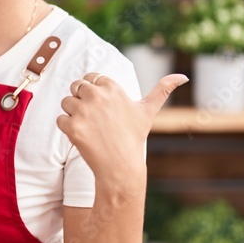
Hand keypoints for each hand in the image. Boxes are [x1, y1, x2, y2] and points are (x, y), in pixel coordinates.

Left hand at [57, 73, 188, 183]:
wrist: (121, 166)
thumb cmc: (134, 138)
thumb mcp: (148, 112)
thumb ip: (163, 90)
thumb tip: (183, 76)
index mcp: (113, 88)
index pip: (92, 77)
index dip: (94, 91)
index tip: (101, 106)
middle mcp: (97, 96)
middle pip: (76, 86)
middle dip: (81, 100)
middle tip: (94, 119)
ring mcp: (83, 111)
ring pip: (66, 102)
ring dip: (72, 114)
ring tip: (90, 128)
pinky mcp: (72, 126)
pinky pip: (60, 119)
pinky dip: (67, 128)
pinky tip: (83, 136)